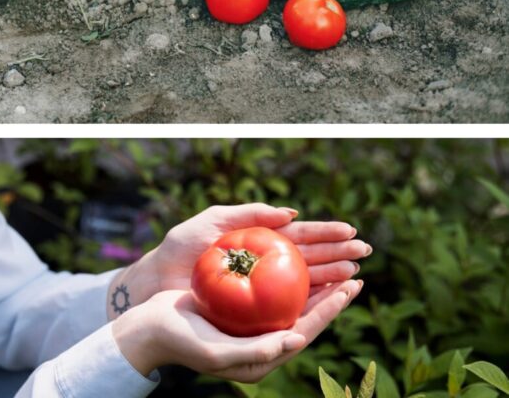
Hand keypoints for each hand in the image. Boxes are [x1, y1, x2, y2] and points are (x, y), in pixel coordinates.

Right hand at [113, 280, 362, 381]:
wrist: (148, 330)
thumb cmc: (181, 342)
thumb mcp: (219, 353)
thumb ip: (258, 351)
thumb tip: (298, 338)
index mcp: (264, 359)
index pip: (306, 331)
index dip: (331, 309)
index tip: (350, 286)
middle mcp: (262, 344)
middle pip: (305, 316)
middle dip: (331, 295)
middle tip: (355, 272)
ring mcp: (250, 328)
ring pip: (291, 303)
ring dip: (314, 284)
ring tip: (334, 265)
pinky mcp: (238, 312)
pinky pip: (267, 292)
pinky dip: (283, 276)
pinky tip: (290, 257)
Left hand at [156, 204, 370, 288]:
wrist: (157, 282)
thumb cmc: (179, 249)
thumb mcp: (209, 222)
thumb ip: (246, 213)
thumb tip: (290, 212)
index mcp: (257, 238)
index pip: (298, 233)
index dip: (325, 233)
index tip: (350, 231)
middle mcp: (264, 262)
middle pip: (309, 257)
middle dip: (339, 254)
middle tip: (364, 253)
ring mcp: (262, 286)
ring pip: (305, 281)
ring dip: (331, 277)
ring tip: (354, 274)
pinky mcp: (256, 309)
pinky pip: (288, 304)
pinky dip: (310, 302)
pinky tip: (330, 299)